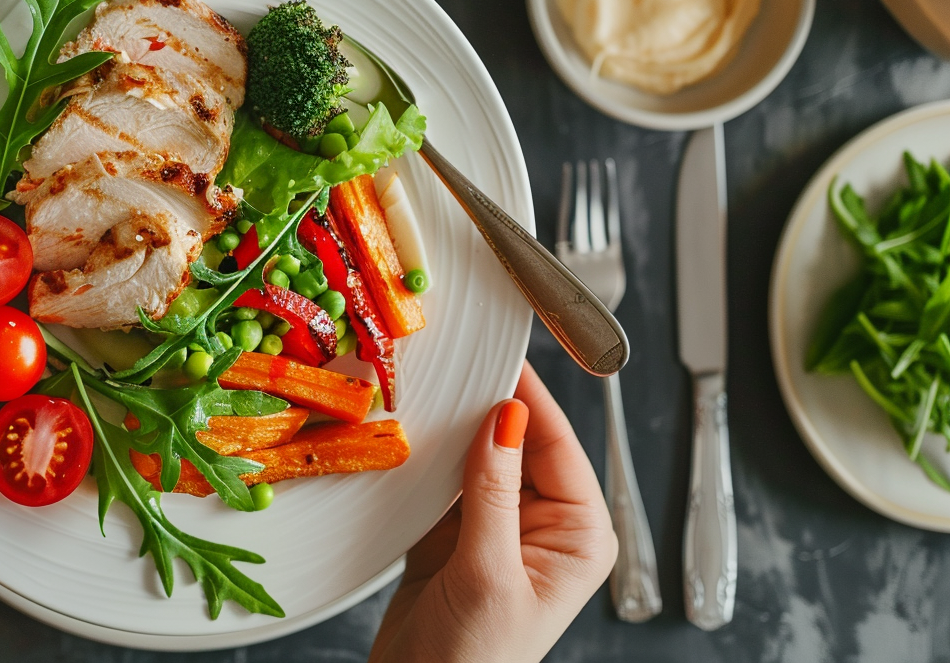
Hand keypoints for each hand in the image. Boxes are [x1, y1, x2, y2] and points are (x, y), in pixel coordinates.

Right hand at [368, 361, 615, 662]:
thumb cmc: (475, 662)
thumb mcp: (488, 573)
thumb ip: (495, 490)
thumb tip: (506, 416)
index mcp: (578, 535)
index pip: (556, 444)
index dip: (528, 398)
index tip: (500, 353)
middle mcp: (543, 526)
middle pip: (516, 442)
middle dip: (481, 409)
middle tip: (450, 366)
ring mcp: (496, 527)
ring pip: (476, 456)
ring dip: (449, 432)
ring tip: (424, 394)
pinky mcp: (453, 534)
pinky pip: (442, 480)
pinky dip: (424, 461)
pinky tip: (406, 437)